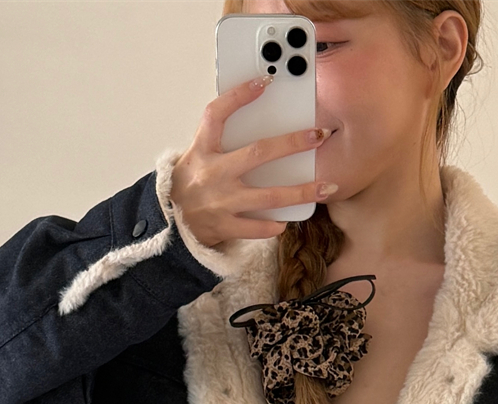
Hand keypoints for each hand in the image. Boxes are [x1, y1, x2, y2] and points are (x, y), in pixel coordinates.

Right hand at [169, 76, 336, 246]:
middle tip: (319, 136)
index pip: (217, 114)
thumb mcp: (198, 155)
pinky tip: (288, 220)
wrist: (171, 221)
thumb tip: (259, 122)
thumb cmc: (191, 183)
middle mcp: (213, 173)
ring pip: (268, 196)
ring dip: (301, 192)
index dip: (238, 96)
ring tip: (326, 187)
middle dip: (292, 144)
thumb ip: (222, 141)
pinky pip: (257, 227)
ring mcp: (220, 201)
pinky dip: (274, 225)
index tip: (263, 82)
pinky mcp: (225, 226)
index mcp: (202, 149)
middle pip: (257, 154)